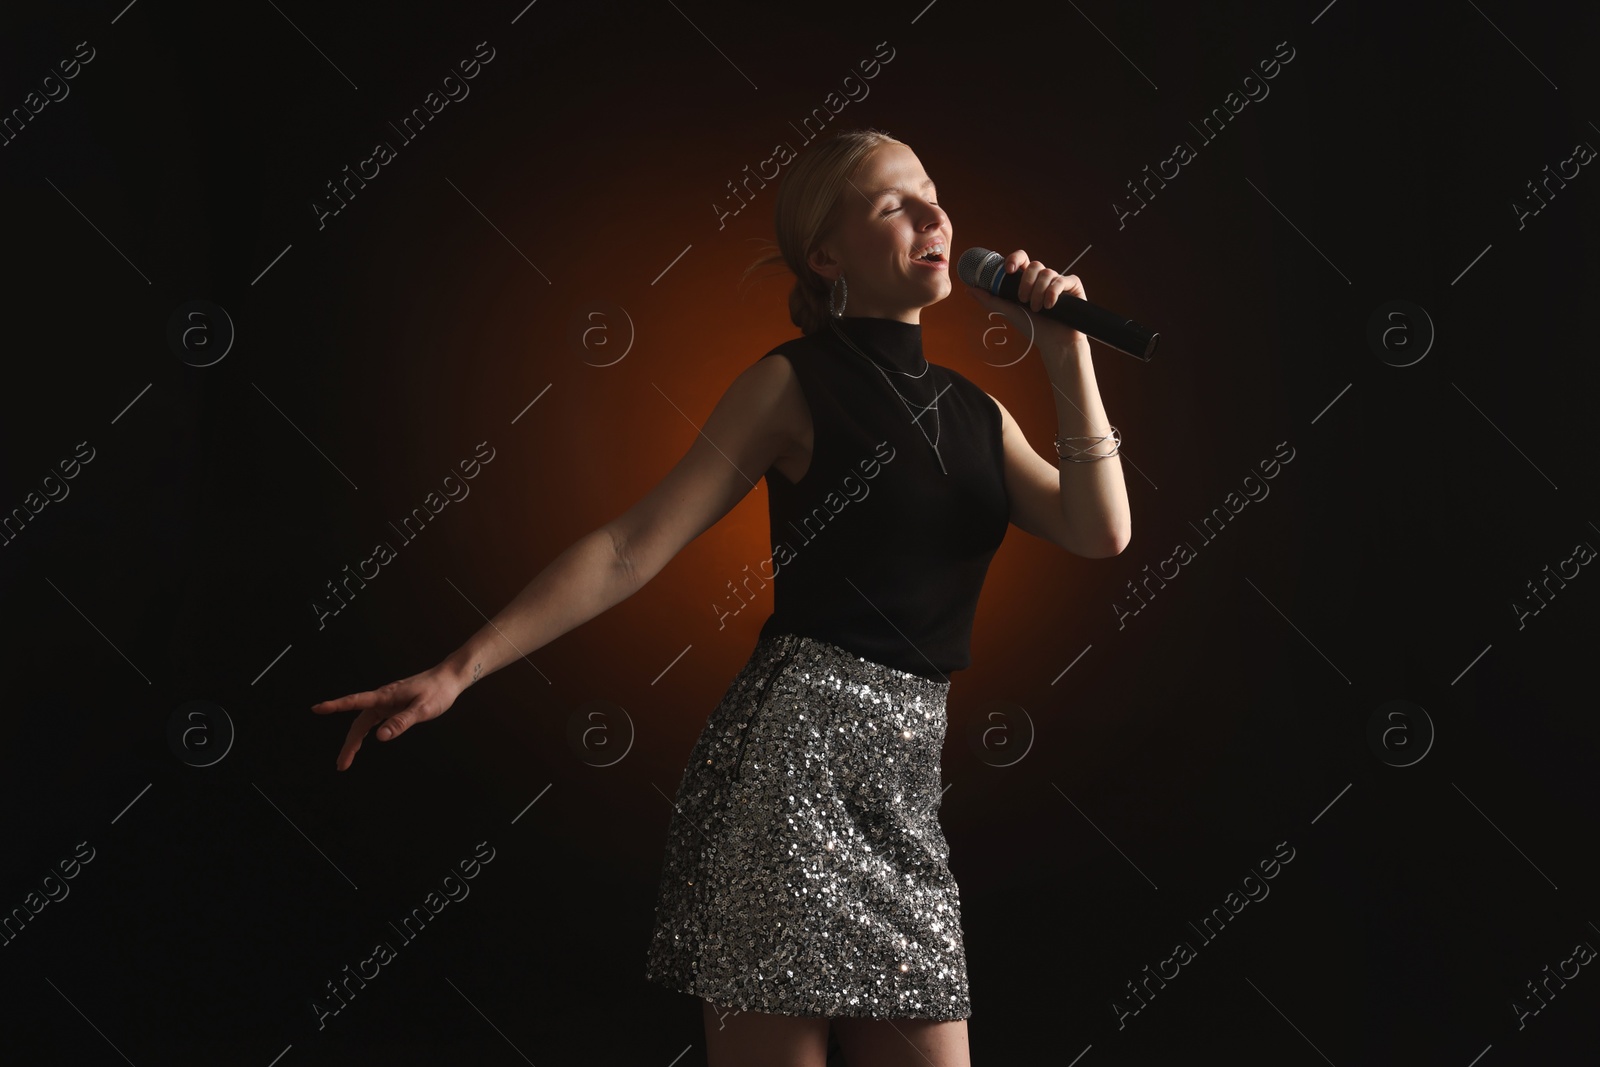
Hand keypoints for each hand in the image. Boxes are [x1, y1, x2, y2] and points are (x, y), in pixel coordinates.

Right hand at [311, 665, 462, 771]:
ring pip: (364, 723)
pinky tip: (362, 741)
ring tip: (347, 760)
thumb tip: (379, 737)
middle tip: (341, 764)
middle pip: (358, 723)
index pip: (355, 701)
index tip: (317, 708)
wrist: (449, 678)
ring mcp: (387, 702)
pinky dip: (364, 732)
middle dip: (348, 744)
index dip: (335, 706)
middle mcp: (383, 699)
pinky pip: (373, 720)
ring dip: (354, 741)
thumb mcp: (423, 709)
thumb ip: (401, 722)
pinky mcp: (393, 705)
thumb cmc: (438, 691)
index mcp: (386, 696)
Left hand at [964, 249, 1089, 357]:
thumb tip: (969, 288)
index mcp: (1027, 279)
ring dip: (1038, 292)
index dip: (1015, 259)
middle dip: (1026, 282)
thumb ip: (990, 299)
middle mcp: (1043, 277)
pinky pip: (1063, 279)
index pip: (1021, 259)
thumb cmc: (1032, 328)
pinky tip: (1050, 305)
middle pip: (1034, 265)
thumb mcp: (1007, 312)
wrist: (1054, 343)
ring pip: (1047, 273)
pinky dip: (1054, 292)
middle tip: (1023, 300)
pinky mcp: (1073, 286)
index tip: (1008, 269)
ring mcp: (1058, 280)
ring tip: (1036, 309)